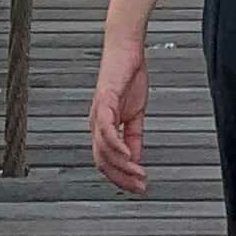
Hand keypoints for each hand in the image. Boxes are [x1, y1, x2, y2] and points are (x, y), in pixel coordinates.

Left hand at [90, 39, 150, 194]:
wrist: (127, 48)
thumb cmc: (129, 76)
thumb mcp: (135, 113)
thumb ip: (134, 137)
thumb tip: (135, 159)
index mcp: (103, 127)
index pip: (106, 161)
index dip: (120, 177)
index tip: (137, 187)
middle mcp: (96, 122)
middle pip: (102, 161)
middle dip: (121, 178)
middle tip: (139, 186)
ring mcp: (98, 112)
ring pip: (103, 149)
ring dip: (122, 166)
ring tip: (138, 173)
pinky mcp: (105, 100)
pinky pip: (107, 128)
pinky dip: (116, 144)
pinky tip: (128, 154)